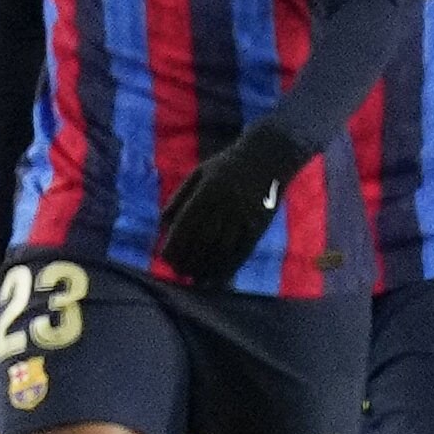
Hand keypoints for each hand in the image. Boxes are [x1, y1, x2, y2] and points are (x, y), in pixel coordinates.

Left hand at [156, 121, 304, 285]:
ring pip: (222, 248)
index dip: (174, 243)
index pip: (186, 224)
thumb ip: (180, 196)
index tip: (165, 257)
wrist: (270, 156)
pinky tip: (217, 277)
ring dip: (205, 266)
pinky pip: (243, 250)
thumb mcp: (200, 172)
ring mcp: (245, 216)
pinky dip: (229, 267)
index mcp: (208, 191)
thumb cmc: (228, 164)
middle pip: (202, 239)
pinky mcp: (260, 224)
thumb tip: (163, 224)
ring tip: (192, 275)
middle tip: (177, 270)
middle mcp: (227, 205)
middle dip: (187, 258)